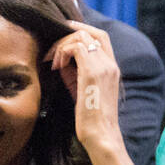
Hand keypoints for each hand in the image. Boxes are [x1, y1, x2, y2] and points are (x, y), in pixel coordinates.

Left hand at [46, 20, 122, 155]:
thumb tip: (60, 58)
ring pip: (82, 37)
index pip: (101, 37)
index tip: (64, 33)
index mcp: (112, 68)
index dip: (83, 30)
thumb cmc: (89, 117)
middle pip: (93, 32)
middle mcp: (111, 64)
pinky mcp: (93, 73)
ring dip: (62, 45)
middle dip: (70, 32)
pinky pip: (76, 48)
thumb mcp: (81, 89)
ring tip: (52, 61)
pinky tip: (56, 67)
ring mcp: (104, 67)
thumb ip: (74, 72)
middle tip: (52, 46)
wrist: (100, 135)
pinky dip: (62, 52)